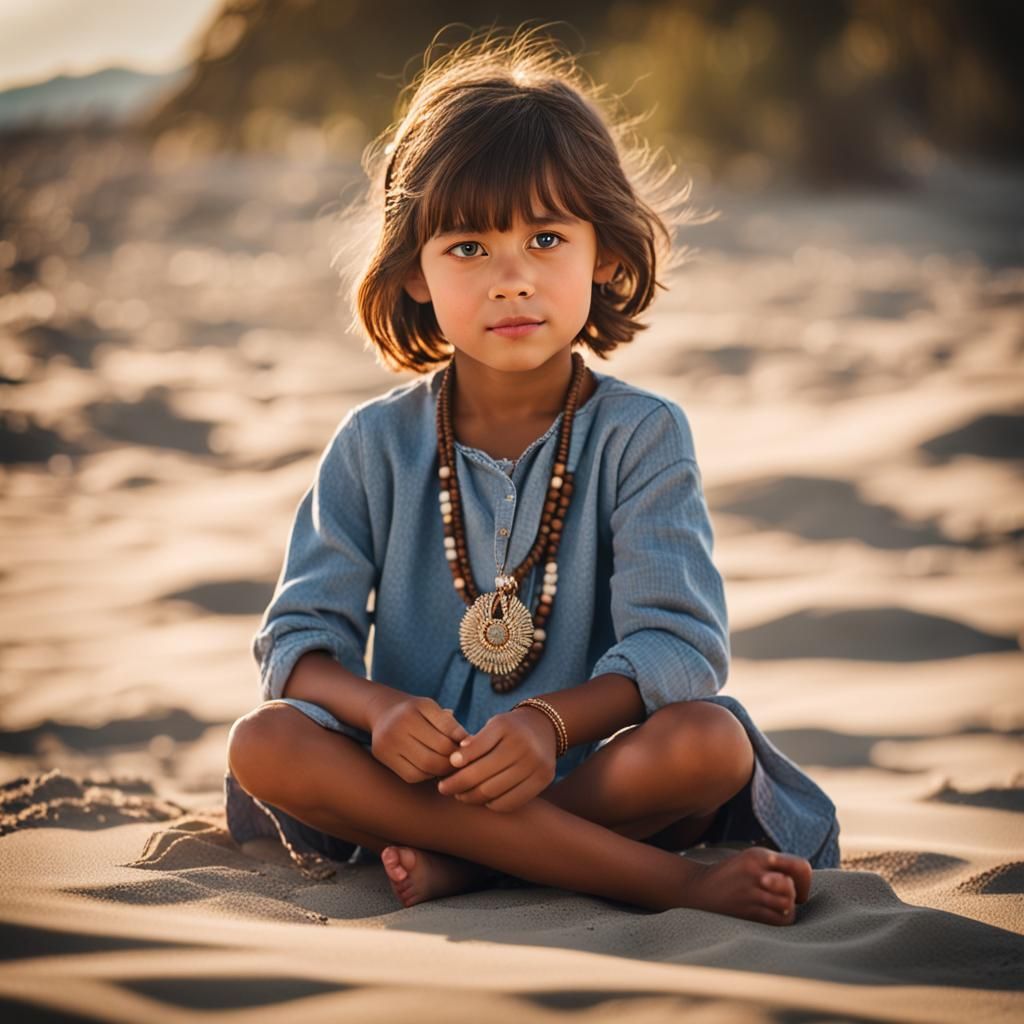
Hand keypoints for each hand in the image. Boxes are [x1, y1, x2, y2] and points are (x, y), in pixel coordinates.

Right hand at [370, 695, 469, 783]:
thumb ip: (449, 724)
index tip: (470, 746)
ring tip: (449, 765)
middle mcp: (399, 725)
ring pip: (425, 767)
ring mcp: (388, 742)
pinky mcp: (383, 757)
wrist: (383, 712)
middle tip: (462, 761)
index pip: (447, 730)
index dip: (462, 741)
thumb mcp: (432, 708)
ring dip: (442, 770)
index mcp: (415, 708)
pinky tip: (433, 769)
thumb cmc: (416, 711)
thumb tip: (470, 743)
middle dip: (453, 760)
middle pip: (436, 752)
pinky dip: (427, 775)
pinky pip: (412, 775)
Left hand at [436, 707, 557, 811]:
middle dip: (458, 784)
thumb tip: (454, 760)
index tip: (447, 767)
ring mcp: (535, 763)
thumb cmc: (509, 730)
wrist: (544, 729)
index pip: (477, 746)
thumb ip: (475, 741)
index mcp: (506, 726)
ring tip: (460, 795)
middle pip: (482, 774)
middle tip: (443, 788)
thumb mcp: (493, 726)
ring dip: (472, 797)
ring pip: (494, 791)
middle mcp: (523, 744)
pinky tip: (483, 800)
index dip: (459, 759)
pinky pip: (511, 802)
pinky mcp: (544, 779)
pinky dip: (492, 804)